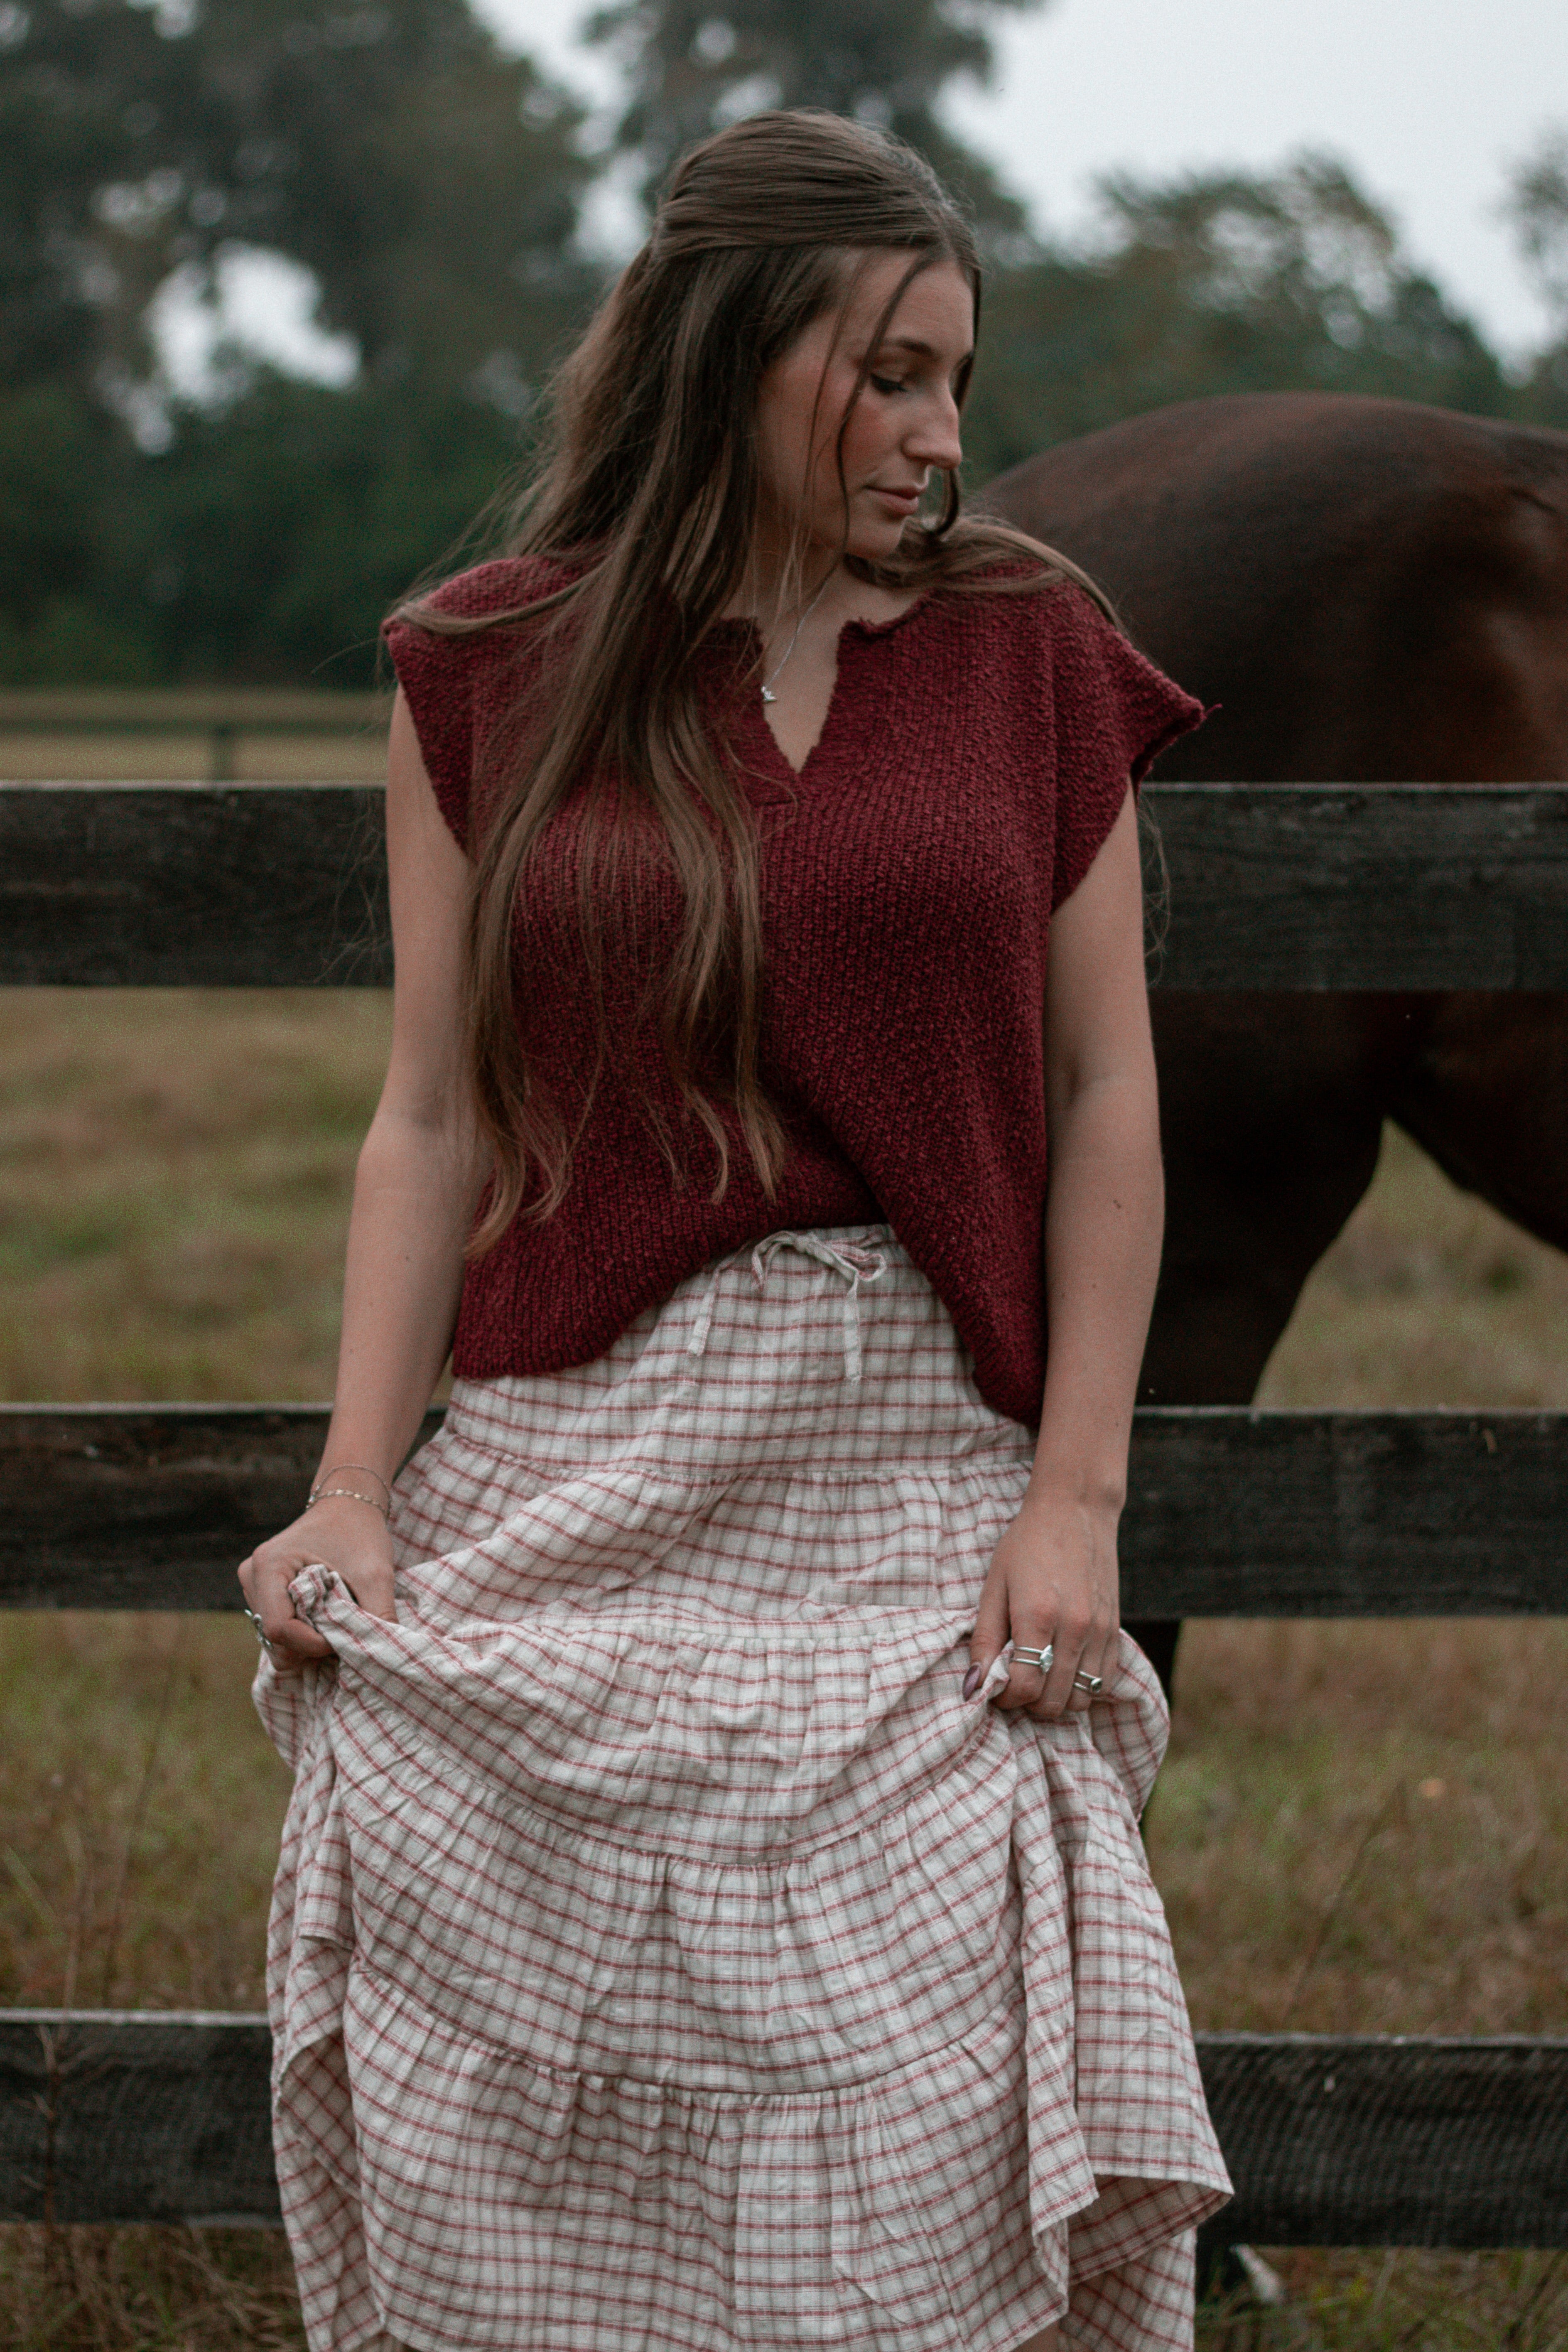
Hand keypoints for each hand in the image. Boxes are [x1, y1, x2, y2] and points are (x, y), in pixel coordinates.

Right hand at [237, 1496, 396, 1676]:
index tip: (344, 1638)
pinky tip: (326, 1620)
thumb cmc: (360, 1533)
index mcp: (270, 1565)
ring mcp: (254, 1585)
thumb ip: (379, 1616)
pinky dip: (303, 1634)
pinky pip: (278, 1629)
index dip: (312, 1644)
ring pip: (275, 1639)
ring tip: (337, 1623)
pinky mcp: (263, 1593)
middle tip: (344, 1633)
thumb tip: (387, 1659)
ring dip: (307, 1642)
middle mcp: (252, 1575)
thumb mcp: (376, 1574)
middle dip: (310, 1646)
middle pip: (274, 1638)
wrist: (348, 1506)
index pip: (280, 1628)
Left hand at [966, 1486, 1119, 1717]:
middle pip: (1052, 1702)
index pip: (1025, 1687)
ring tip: (1038, 1677)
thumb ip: (984, 1639)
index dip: (1004, 1699)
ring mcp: (1100, 1631)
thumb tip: (972, 1686)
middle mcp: (1075, 1628)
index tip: (994, 1687)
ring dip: (1055, 1700)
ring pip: (1081, 1700)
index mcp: (1038, 1615)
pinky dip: (1082, 1688)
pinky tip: (1063, 1669)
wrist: (1075, 1509)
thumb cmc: (1026, 1544)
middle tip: (1013, 1684)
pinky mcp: (1115, 1630)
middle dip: (1027, 1704)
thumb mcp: (994, 1585)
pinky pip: (1103, 1682)